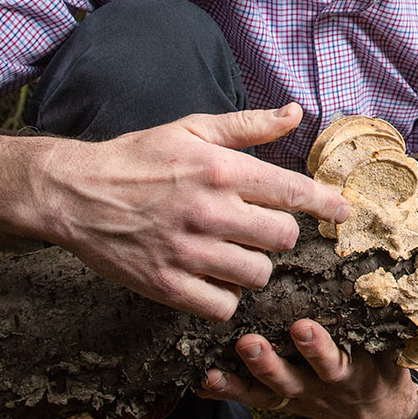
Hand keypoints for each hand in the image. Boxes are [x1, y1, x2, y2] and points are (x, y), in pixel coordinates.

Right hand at [35, 103, 350, 319]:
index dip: (326, 204)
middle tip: (257, 229)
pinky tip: (211, 279)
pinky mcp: (167, 285)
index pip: (294, 192)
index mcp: (221, 170)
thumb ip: (248, 126)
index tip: (342, 213)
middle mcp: (210, 211)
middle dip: (277, 234)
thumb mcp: (192, 129)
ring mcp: (188, 251)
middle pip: (282, 238)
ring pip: (258, 274)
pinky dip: (224, 297)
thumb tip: (296, 112)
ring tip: (231, 254)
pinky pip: (223, 306)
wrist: (75, 192)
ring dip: (252, 267)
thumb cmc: (138, 158)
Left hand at [202, 319, 417, 418]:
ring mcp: (297, 396)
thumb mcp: (392, 350)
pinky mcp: (280, 400)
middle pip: (292, 380)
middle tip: (248, 344)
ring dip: (243, 376)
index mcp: (351, 375)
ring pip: (268, 391)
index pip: (334, 363)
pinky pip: (252, 399)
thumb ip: (385, 320)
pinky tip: (204, 381)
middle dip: (270, 364)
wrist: (378, 412)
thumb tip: (387, 280)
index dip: (317, 348)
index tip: (301, 327)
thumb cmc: (383, 367)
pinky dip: (228, 391)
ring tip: (216, 366)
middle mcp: (320, 389)